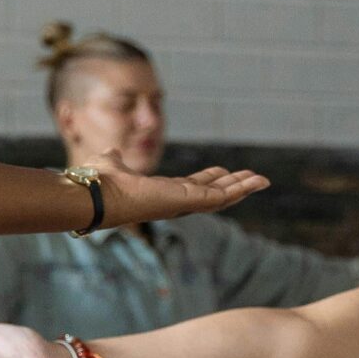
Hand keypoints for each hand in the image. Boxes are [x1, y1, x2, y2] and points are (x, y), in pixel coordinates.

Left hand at [87, 156, 266, 226]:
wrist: (96, 193)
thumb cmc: (99, 183)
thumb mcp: (112, 164)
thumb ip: (115, 160)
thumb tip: (111, 153)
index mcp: (160, 194)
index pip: (190, 188)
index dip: (208, 180)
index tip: (221, 172)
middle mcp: (174, 203)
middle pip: (211, 194)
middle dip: (231, 186)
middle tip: (251, 177)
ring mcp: (183, 204)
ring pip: (221, 197)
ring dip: (242, 187)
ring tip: (262, 180)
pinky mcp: (189, 201)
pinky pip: (222, 196)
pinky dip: (242, 188)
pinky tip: (258, 181)